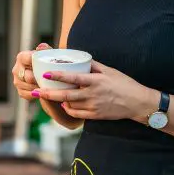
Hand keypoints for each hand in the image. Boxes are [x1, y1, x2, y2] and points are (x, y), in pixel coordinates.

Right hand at [12, 43, 51, 100]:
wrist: (47, 74)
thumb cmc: (47, 62)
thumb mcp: (47, 53)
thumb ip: (45, 49)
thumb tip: (40, 47)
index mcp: (21, 57)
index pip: (28, 60)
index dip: (37, 64)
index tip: (46, 67)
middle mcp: (16, 69)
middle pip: (28, 76)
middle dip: (39, 79)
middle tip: (49, 81)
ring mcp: (17, 81)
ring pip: (28, 86)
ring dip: (38, 88)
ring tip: (48, 86)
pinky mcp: (20, 91)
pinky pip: (27, 95)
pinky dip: (35, 95)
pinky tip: (42, 92)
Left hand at [33, 61, 157, 121]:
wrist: (136, 102)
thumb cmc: (123, 83)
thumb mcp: (109, 70)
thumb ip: (93, 65)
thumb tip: (79, 59)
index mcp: (96, 81)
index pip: (73, 78)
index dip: (58, 76)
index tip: (46, 74)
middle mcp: (93, 94)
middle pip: (66, 95)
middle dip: (49, 94)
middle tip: (37, 91)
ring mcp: (93, 106)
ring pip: (70, 105)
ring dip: (58, 101)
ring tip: (48, 95)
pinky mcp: (95, 115)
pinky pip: (77, 114)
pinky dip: (68, 109)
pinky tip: (64, 104)